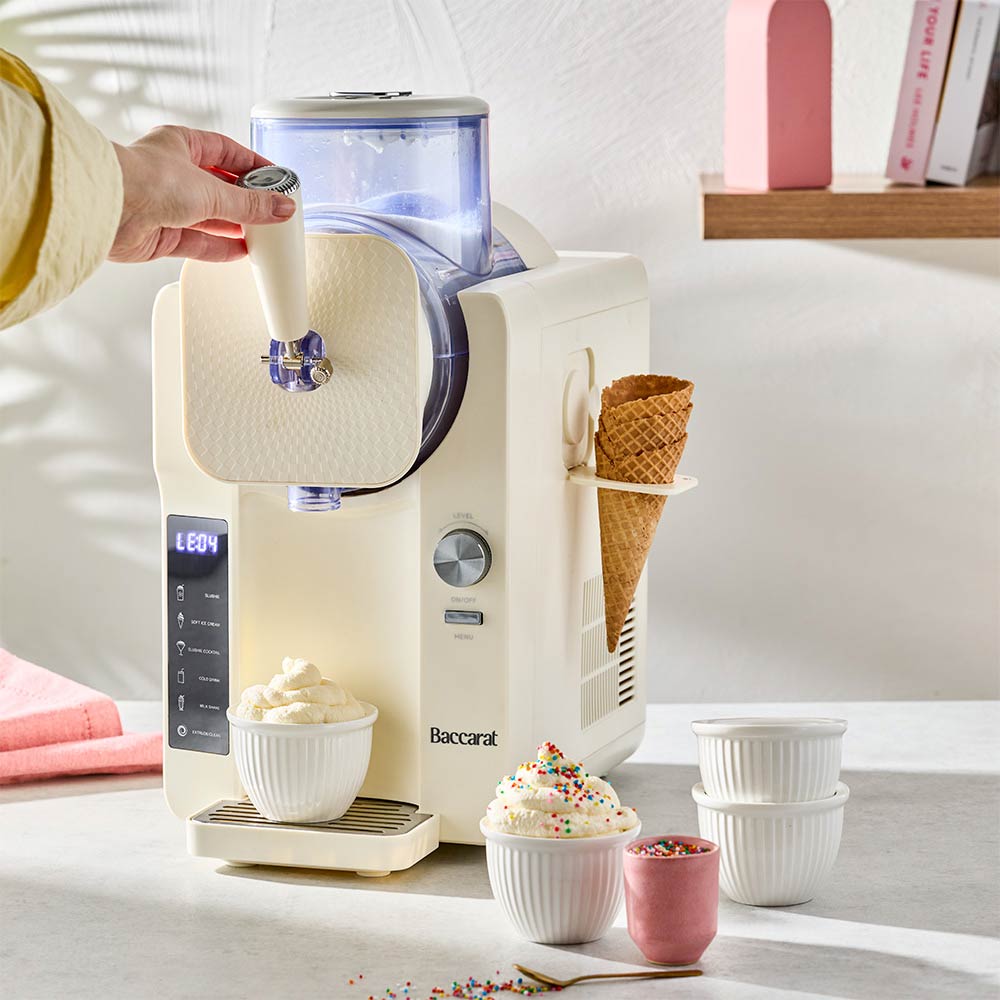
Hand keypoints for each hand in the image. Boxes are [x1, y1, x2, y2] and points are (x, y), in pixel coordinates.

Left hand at [110, 125, 295, 262]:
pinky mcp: (161, 235)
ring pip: (209, 217)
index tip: (275, 178)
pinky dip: (219, 247)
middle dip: (246, 201)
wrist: (109, 209)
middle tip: (272, 211)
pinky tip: (241, 252)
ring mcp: (165, 205)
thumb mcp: (212, 190)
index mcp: (180, 145)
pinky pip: (197, 242)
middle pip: (219, 188)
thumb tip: (282, 207)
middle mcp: (172, 174)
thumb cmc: (146, 180)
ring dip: (235, 227)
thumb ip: (250, 204)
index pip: (225, 152)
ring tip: (262, 234)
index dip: (252, 165)